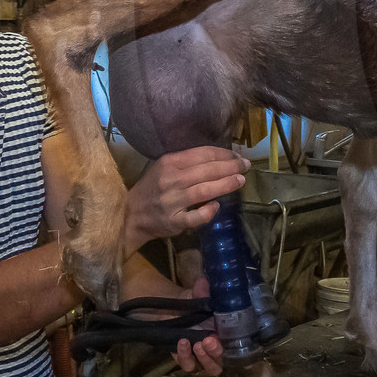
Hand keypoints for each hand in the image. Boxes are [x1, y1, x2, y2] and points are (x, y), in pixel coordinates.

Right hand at [123, 146, 247, 251]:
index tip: (238, 156)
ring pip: (204, 190)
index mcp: (170, 163)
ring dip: (226, 185)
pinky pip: (195, 216)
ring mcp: (172, 201)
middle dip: (231, 167)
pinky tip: (217, 206)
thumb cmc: (153, 188)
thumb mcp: (165, 168)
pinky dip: (208, 211)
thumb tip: (221, 158)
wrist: (130, 214)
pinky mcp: (173, 221)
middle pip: (207, 171)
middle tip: (246, 166)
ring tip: (240, 181)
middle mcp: (171, 180)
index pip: (203, 154)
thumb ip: (188, 162)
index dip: (224, 154)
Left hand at [173, 276, 223, 376]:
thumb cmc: (192, 303)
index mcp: (224, 335)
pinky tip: (181, 343)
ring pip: (207, 369)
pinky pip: (187, 365)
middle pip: (220, 363)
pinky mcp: (185, 359)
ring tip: (194, 344)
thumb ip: (202, 291)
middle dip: (214, 355)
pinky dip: (184, 357)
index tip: (217, 337)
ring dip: (202, 359)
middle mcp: (215, 349)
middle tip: (206, 342)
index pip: (232, 349)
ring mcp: (200, 357)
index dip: (228, 347)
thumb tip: (203, 283)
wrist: (172, 308)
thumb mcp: (198, 295)